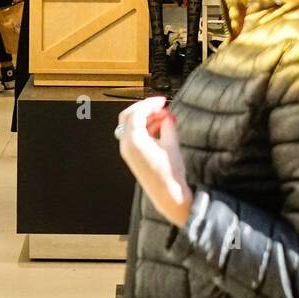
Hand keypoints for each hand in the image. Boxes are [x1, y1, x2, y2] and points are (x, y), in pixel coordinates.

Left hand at [116, 96, 192, 227]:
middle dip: (144, 108)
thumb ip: (168, 126)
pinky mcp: (132, 157)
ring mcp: (127, 151)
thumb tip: (167, 116)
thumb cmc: (170, 174)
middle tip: (160, 106)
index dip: (150, 103)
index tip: (162, 101)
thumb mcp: (172, 145)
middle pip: (128, 117)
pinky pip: (134, 136)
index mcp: (134, 140)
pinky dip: (144, 128)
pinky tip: (160, 128)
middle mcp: (126, 145)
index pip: (136, 113)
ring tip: (164, 117)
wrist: (169, 196)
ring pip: (130, 126)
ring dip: (145, 118)